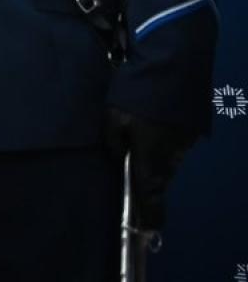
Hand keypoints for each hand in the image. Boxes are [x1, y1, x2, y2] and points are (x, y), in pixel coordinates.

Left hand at [106, 108, 194, 230]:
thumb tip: (119, 157)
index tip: (149, 231)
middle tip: (132, 167)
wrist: (172, 71)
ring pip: (165, 161)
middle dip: (146, 178)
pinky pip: (173, 146)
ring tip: (140, 137)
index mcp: (149, 160)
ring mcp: (183, 147)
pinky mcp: (190, 134)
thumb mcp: (112, 118)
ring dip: (153, 156)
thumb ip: (113, 142)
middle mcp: (170, 159)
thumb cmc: (136, 97)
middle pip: (157, 179)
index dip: (149, 215)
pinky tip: (153, 123)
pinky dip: (163, 142)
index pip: (150, 197)